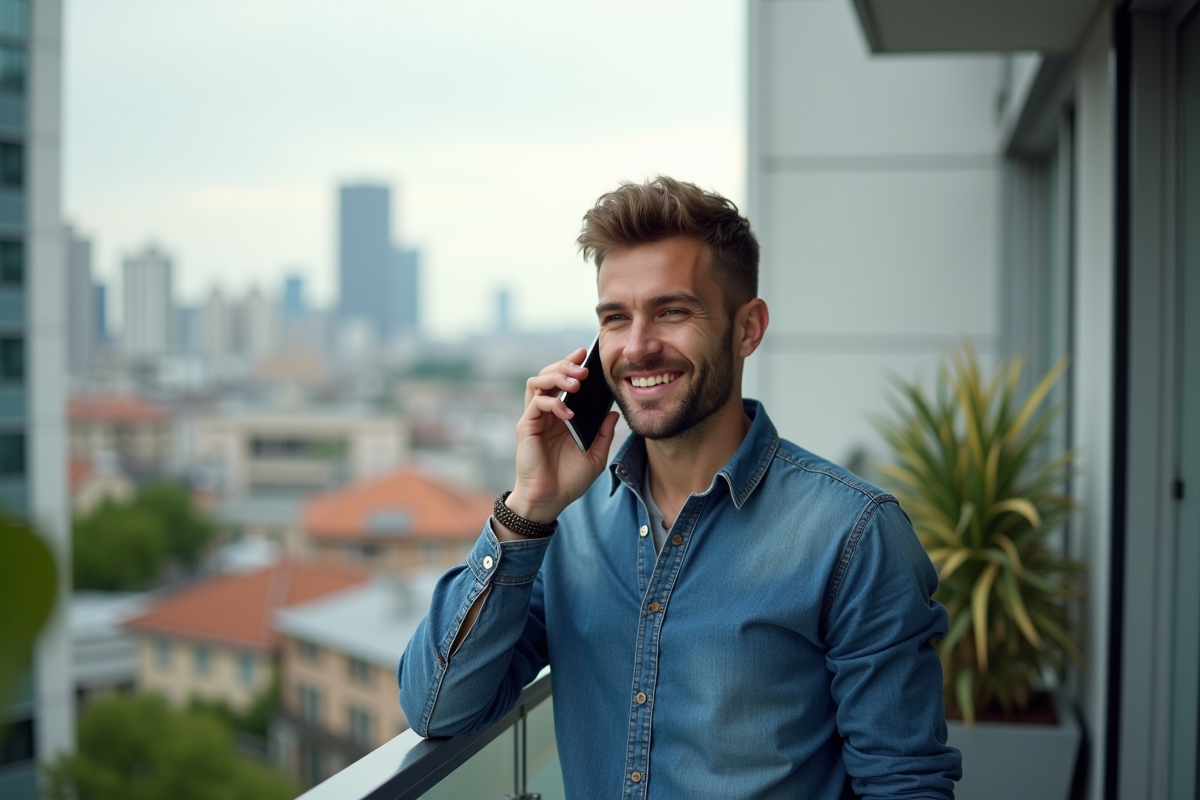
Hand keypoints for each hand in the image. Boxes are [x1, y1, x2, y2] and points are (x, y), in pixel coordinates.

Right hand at [501, 348, 619, 535]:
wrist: (550, 500)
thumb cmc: (569, 480)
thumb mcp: (596, 456)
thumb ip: (604, 434)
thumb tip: (614, 412)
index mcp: (562, 415)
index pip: (563, 381)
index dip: (572, 364)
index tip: (587, 354)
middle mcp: (546, 412)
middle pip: (548, 374)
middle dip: (565, 365)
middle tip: (583, 368)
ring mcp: (535, 418)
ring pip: (537, 382)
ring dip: (556, 376)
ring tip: (575, 383)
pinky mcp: (526, 427)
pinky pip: (536, 404)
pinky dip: (553, 402)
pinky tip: (568, 412)